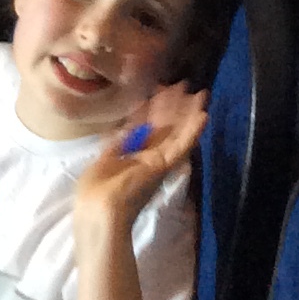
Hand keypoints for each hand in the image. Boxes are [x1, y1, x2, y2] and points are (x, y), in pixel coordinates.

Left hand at [73, 80, 208, 236]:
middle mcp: (148, 158)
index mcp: (132, 158)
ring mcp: (158, 162)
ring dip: (189, 114)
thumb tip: (124, 128)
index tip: (161, 90)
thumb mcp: (102, 162)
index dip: (154, 109)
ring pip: (178, 132)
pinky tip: (204, 116)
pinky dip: (193, 132)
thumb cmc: (95, 191)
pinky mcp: (164, 166)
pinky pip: (181, 147)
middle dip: (174, 107)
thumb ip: (115, 145)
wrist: (100, 213)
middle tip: (185, 86)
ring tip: (203, 94)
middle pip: (165, 127)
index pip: (147, 128)